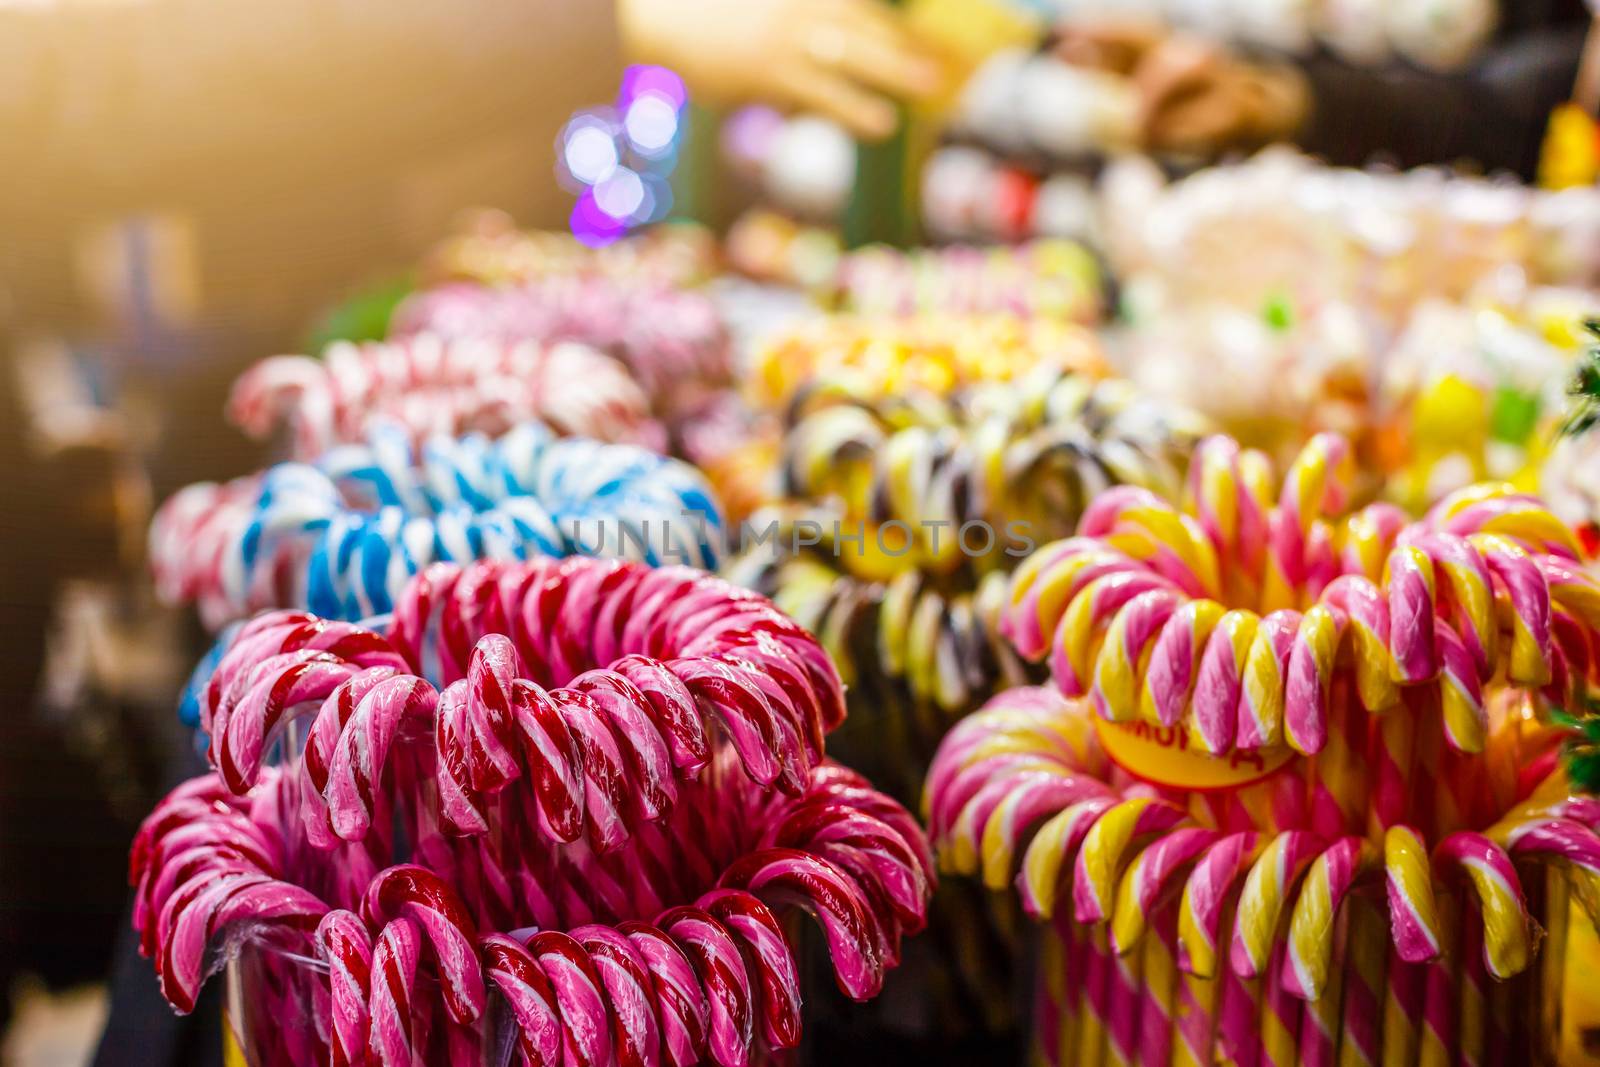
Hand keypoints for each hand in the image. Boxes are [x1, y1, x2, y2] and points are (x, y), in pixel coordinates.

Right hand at [618, 0, 941, 139]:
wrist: (653, 18)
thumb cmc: (693, 12)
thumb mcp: (749, 4)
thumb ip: (787, 14)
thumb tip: (811, 61)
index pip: (855, 2)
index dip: (888, 20)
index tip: (916, 31)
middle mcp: (799, 2)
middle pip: (866, 21)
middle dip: (906, 39)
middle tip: (941, 58)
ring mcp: (786, 34)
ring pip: (856, 53)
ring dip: (897, 69)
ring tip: (931, 84)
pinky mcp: (770, 70)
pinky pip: (824, 93)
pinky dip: (855, 109)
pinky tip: (882, 124)